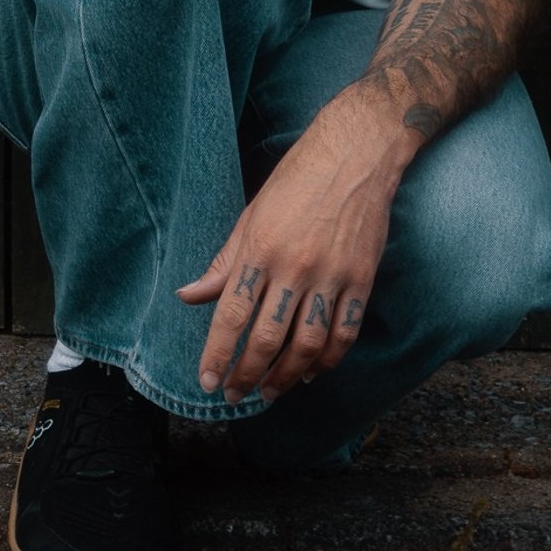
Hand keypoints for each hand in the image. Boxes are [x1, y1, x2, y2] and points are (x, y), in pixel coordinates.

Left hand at [176, 95, 401, 403]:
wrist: (355, 155)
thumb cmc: (297, 180)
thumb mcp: (251, 214)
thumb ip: (224, 262)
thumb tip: (188, 295)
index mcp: (260, 248)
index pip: (232, 313)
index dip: (217, 353)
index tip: (207, 382)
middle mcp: (295, 266)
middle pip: (268, 338)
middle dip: (247, 374)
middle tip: (235, 395)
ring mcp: (332, 275)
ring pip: (307, 345)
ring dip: (286, 376)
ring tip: (270, 392)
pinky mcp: (362, 280)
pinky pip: (344, 333)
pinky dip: (328, 360)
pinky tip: (312, 371)